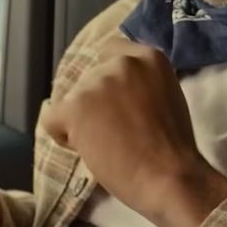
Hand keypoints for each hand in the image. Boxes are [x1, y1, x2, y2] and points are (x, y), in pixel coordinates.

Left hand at [39, 42, 226, 226]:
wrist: (170, 176)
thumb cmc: (174, 148)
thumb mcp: (167, 97)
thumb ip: (142, 85)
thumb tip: (116, 94)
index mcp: (149, 57)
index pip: (111, 50)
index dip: (108, 77)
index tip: (117, 100)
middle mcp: (121, 63)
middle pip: (90, 78)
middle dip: (96, 102)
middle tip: (115, 131)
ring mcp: (96, 83)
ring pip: (72, 100)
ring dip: (83, 121)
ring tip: (106, 145)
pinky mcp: (76, 107)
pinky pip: (51, 118)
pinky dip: (62, 135)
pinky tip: (84, 148)